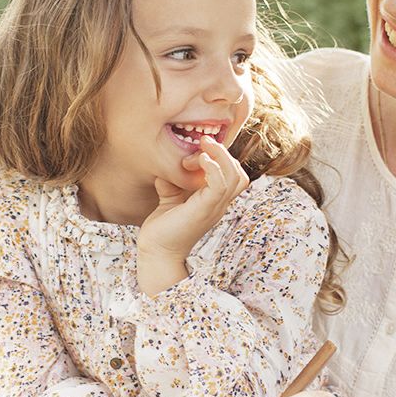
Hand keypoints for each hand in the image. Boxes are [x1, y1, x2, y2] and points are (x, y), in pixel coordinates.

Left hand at [137, 137, 248, 294]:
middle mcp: (219, 205)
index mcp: (214, 202)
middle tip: (203, 143)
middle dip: (224, 154)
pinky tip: (200, 159)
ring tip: (203, 146)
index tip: (196, 152)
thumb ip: (172, 184)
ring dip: (221, 156)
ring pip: (235, 176)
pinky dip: (214, 167)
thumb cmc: (162, 230)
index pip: (233, 176)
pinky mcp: (205, 210)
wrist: (156, 253)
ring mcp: (214, 208)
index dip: (220, 159)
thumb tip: (167, 167)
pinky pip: (220, 184)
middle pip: (239, 174)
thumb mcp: (170, 200)